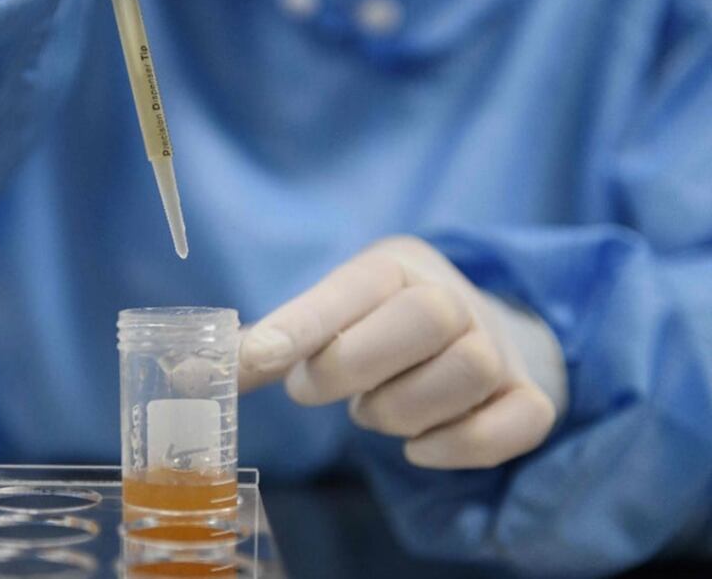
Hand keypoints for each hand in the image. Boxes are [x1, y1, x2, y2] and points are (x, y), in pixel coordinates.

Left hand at [239, 236, 566, 468]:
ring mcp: (498, 347)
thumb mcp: (329, 315)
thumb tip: (184, 374)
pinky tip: (419, 445)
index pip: (351, 287)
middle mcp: (453, 297)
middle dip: (356, 365)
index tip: (259, 359)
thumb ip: (267, 345)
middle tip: (313, 391)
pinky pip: (509, 423)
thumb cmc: (381, 325)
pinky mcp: (527, 398)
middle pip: (425, 317)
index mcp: (393, 267)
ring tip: (372, 409)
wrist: (480, 332)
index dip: (305, 324)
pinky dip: (458, 445)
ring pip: (463, 373)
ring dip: (400, 408)